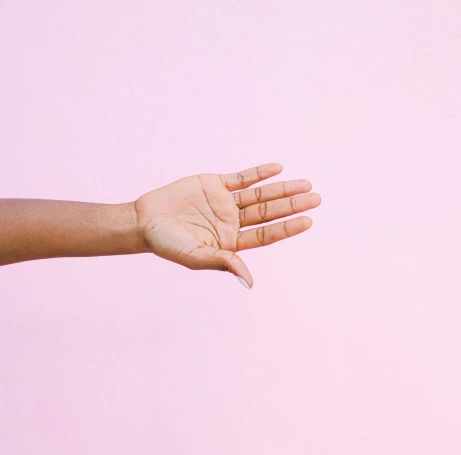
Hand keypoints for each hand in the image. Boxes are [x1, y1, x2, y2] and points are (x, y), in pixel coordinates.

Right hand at [133, 162, 320, 287]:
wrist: (145, 222)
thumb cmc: (168, 245)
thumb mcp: (196, 257)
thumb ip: (223, 264)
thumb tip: (250, 280)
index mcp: (232, 242)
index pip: (266, 234)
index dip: (287, 227)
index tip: (308, 220)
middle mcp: (233, 222)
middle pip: (269, 213)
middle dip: (292, 205)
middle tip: (316, 198)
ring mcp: (225, 203)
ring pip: (259, 195)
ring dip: (281, 188)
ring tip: (305, 184)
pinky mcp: (214, 184)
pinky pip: (241, 178)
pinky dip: (258, 173)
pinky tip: (277, 169)